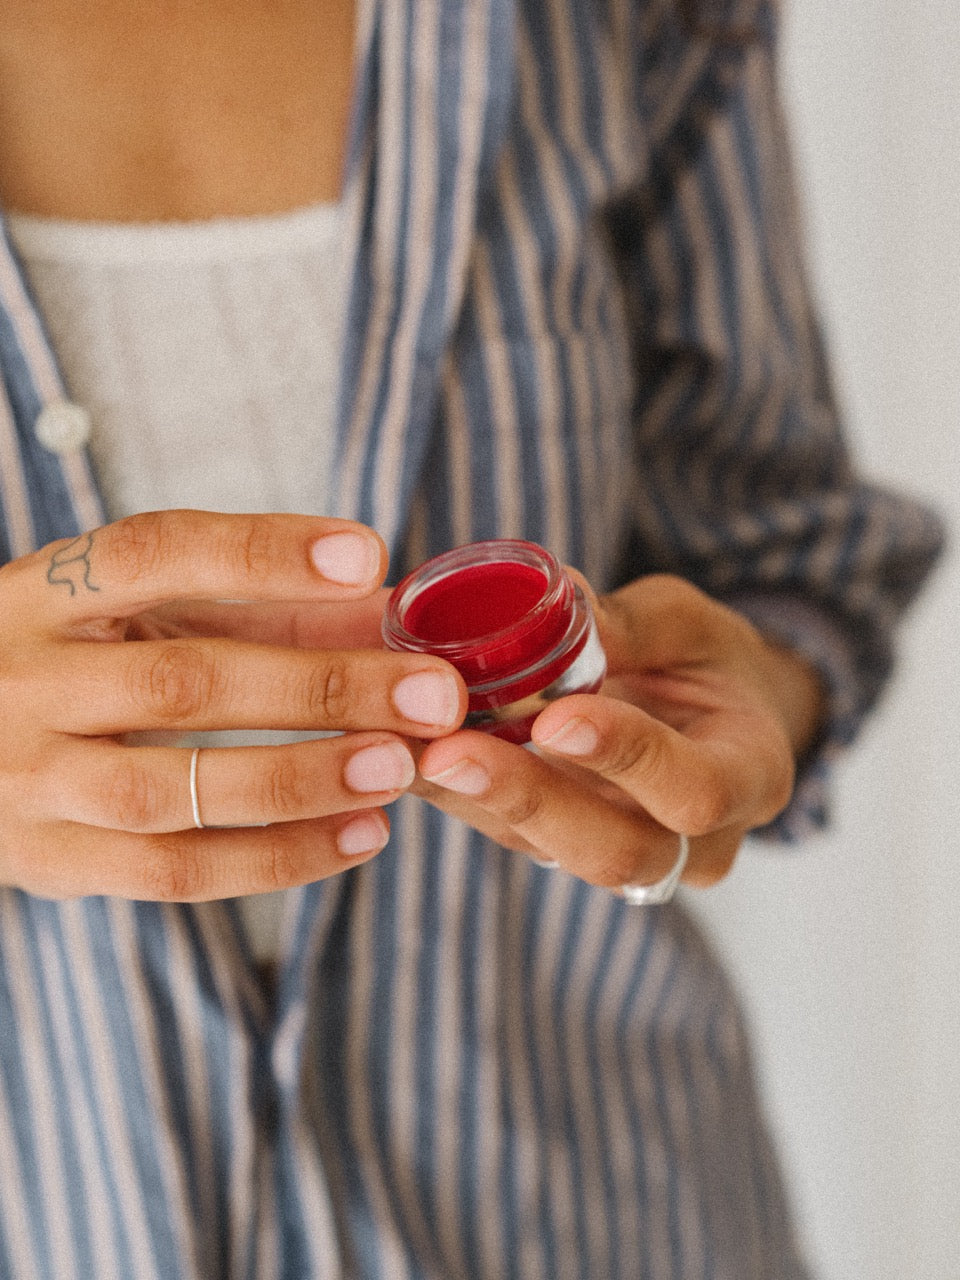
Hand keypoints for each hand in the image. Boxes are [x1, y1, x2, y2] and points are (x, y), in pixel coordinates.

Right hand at [0, 511, 466, 899]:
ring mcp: (29, 781)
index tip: (367, 556)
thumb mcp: (131, 614)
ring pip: (176, 790)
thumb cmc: (67, 664)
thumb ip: (250, 608)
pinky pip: (175, 871)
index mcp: (46, 594)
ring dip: (304, 780)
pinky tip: (363, 835)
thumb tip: (382, 607)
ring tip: (401, 768)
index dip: (262, 554)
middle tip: (433, 694)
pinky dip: (279, 858)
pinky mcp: (49, 862)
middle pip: (184, 681)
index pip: (154, 554)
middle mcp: (26, 680)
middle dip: (321, 688)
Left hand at [416, 574, 825, 891]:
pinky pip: (513, 836)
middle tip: (450, 753)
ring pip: (552, 854)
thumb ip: (632, 622)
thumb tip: (560, 597)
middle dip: (529, 801)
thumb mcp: (688, 622)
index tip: (555, 718)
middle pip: (617, 852)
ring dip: (476, 803)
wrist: (710, 715)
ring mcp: (630, 856)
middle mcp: (696, 842)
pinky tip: (407, 755)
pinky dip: (459, 797)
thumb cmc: (708, 659)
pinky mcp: (567, 848)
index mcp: (751, 775)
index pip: (695, 790)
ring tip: (409, 750)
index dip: (625, 757)